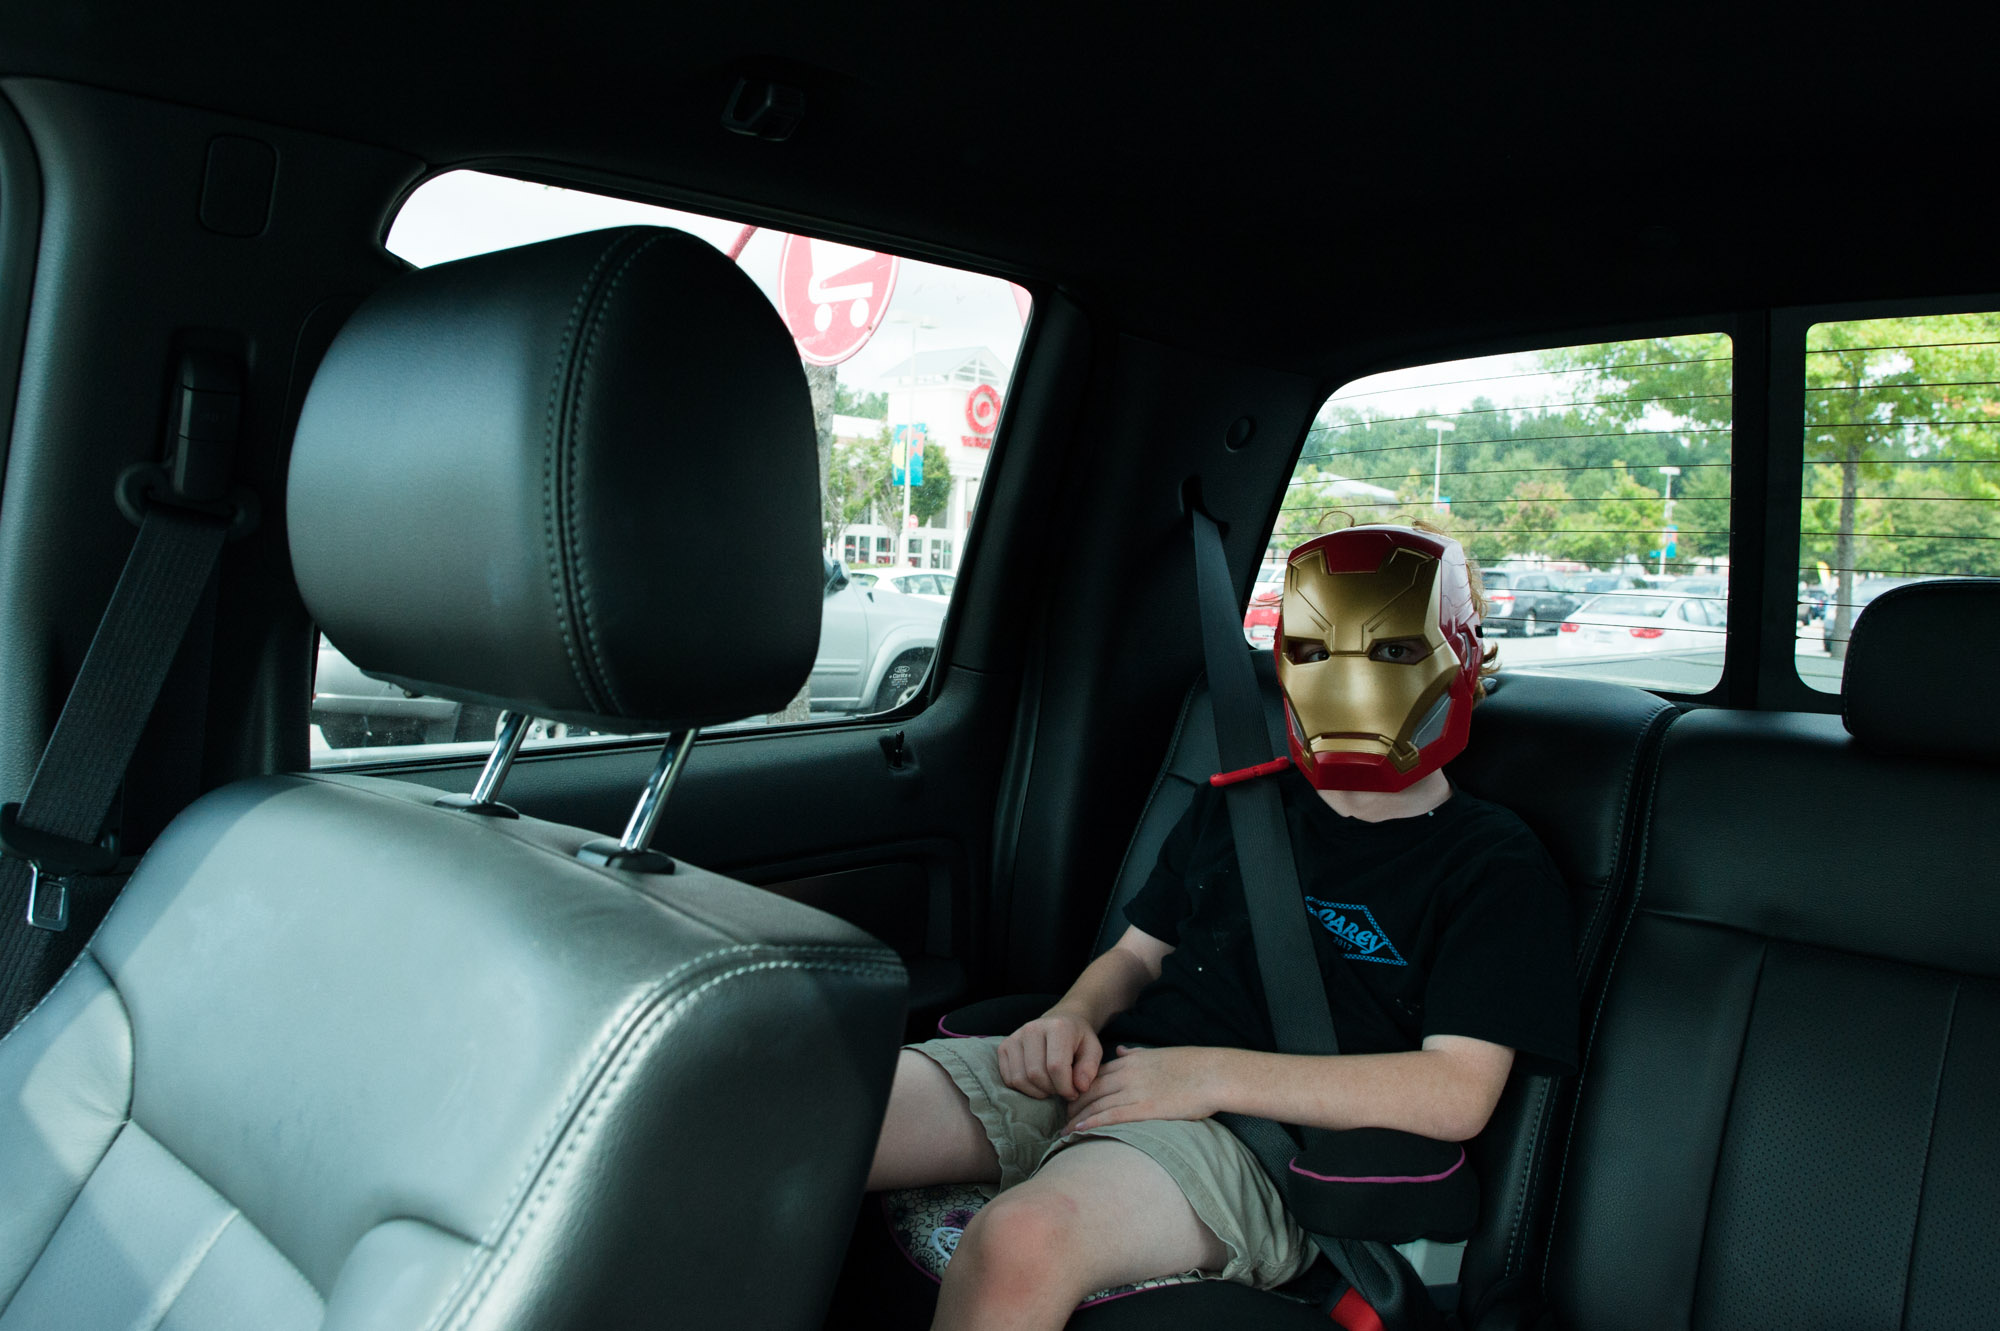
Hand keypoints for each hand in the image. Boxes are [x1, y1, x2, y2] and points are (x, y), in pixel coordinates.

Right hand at [996, 1011, 1102, 1099]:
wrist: (1060, 1022)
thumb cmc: (1077, 1039)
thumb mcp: (1093, 1050)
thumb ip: (1090, 1068)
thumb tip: (1080, 1087)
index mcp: (1057, 1027)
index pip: (1056, 1067)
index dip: (1066, 1087)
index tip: (1074, 1092)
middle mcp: (1032, 1029)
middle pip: (1036, 1074)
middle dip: (1052, 1090)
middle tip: (1063, 1090)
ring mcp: (1015, 1037)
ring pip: (1020, 1079)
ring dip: (1038, 1092)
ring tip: (1051, 1087)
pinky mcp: (1004, 1047)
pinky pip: (1009, 1079)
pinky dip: (1024, 1089)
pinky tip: (1038, 1084)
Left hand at [1063, 1046, 1220, 1132]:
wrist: (1213, 1073)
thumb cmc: (1191, 1066)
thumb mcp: (1158, 1053)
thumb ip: (1136, 1054)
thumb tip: (1120, 1052)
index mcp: (1131, 1062)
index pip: (1094, 1075)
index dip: (1079, 1089)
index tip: (1069, 1100)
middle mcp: (1128, 1075)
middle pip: (1089, 1090)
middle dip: (1072, 1105)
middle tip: (1061, 1119)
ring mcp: (1135, 1091)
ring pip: (1096, 1105)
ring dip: (1077, 1119)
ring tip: (1063, 1132)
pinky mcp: (1146, 1108)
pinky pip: (1112, 1116)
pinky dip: (1092, 1123)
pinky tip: (1079, 1132)